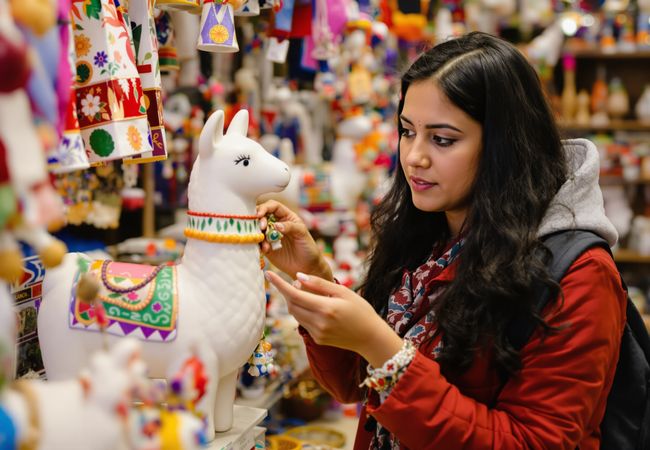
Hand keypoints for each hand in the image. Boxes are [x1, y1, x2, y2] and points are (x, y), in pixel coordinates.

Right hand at [257, 200, 332, 280]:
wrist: (307, 267)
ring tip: (266, 242)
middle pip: (261, 216)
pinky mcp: (267, 248)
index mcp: (286, 216)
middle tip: (262, 227)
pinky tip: (266, 249)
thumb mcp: (302, 233)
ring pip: (257, 229)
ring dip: (258, 233)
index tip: (260, 214)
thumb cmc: (308, 247)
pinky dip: (259, 245)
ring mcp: (270, 236)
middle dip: (259, 220)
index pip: (273, 206)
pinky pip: (258, 243)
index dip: (265, 207)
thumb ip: (290, 227)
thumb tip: (276, 225)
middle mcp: (276, 224)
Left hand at [265, 271, 402, 366]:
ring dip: (295, 302)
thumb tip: (297, 276)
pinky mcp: (318, 340)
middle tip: (297, 282)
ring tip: (307, 293)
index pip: (294, 295)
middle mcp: (319, 323)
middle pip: (292, 305)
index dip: (279, 284)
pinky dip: (304, 312)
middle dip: (288, 292)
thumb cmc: (361, 310)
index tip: (267, 273)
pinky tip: (316, 307)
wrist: (371, 337)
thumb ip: (319, 284)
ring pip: (296, 315)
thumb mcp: (343, 292)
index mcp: (326, 308)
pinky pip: (304, 323)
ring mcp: (317, 334)